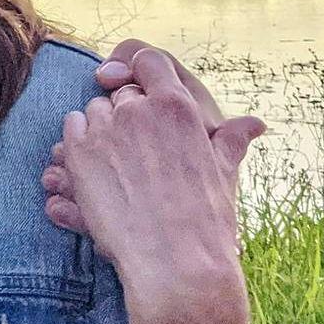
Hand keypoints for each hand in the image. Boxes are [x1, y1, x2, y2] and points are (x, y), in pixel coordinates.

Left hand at [46, 50, 261, 316]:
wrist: (174, 262)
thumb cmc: (206, 219)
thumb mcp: (222, 173)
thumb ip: (230, 141)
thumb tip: (254, 123)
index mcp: (178, 107)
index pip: (149, 61)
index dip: (143, 74)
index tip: (142, 94)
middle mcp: (138, 110)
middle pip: (120, 94)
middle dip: (126, 116)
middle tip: (138, 152)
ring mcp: (105, 128)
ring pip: (92, 111)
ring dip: (100, 131)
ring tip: (117, 168)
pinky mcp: (77, 150)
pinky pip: (69, 131)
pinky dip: (77, 146)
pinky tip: (93, 171)